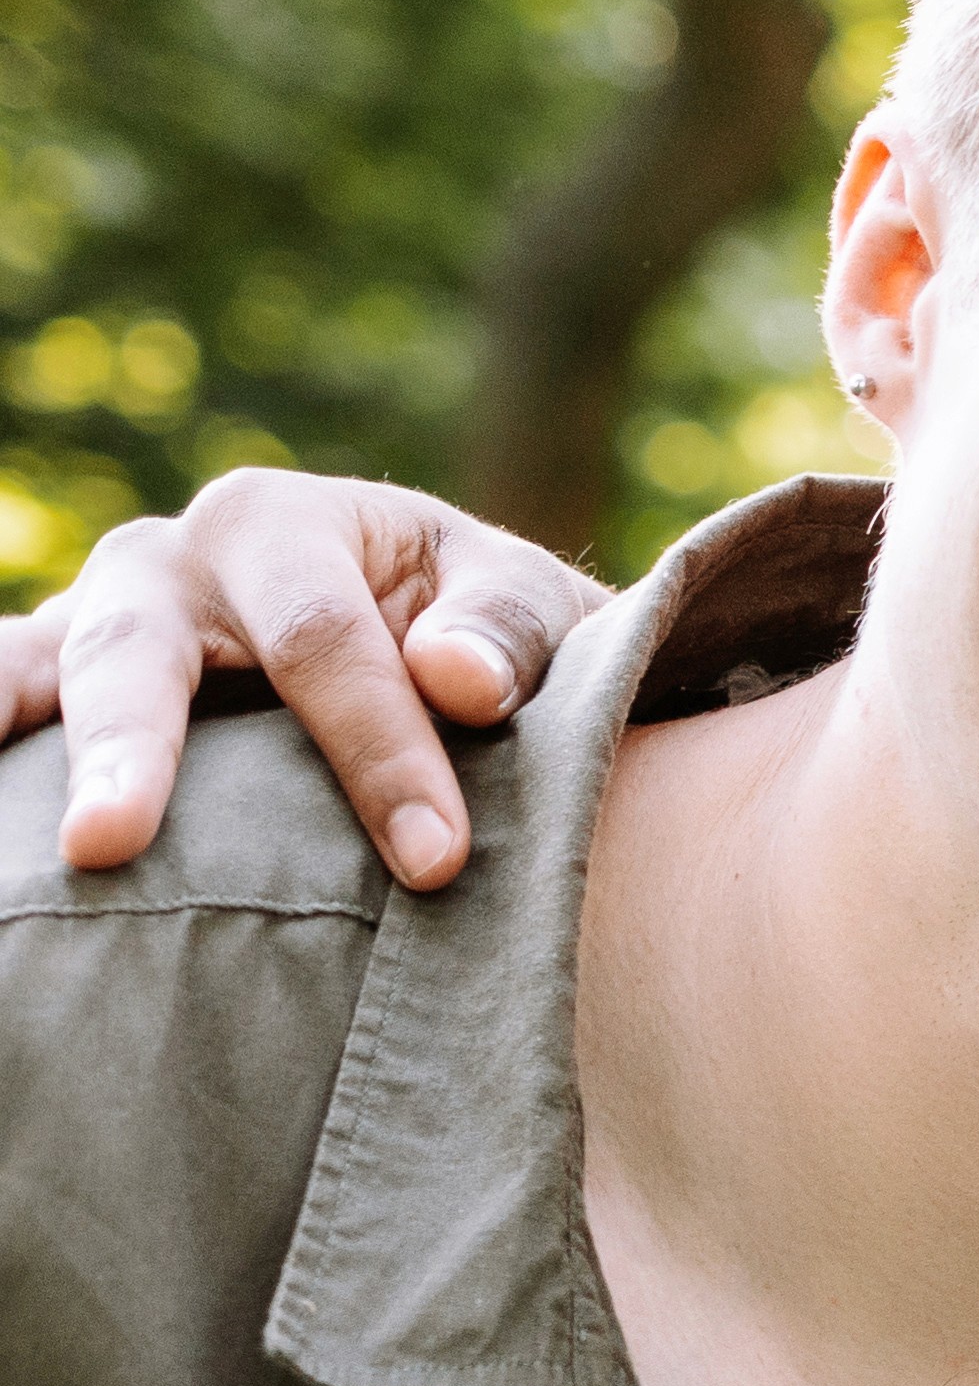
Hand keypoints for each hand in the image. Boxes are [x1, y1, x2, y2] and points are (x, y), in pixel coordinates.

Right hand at [6, 473, 601, 889]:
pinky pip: (8, 699)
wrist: (418, 629)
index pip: (320, 639)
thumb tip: (460, 680)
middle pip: (138, 654)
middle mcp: (164, 562)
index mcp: (277, 525)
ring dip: (38, 755)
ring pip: (42, 676)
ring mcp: (92, 624)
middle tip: (108, 845)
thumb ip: (507, 632)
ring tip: (40, 841)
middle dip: (132, 750)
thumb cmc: (476, 625)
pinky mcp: (59, 686)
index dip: (379, 749)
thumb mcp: (521, 605)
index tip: (435, 859)